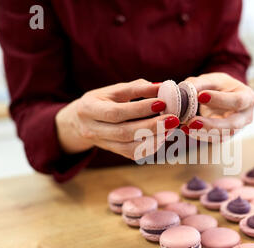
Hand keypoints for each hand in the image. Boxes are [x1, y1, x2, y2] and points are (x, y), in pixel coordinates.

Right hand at [55, 79, 179, 159]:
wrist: (80, 122)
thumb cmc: (101, 101)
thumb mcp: (112, 91)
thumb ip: (135, 88)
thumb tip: (161, 87)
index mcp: (89, 109)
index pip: (116, 112)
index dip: (139, 109)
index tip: (161, 103)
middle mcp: (93, 130)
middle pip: (123, 132)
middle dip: (150, 126)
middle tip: (173, 119)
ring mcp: (103, 144)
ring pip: (129, 147)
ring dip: (153, 139)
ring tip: (171, 129)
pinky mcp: (114, 152)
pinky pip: (133, 154)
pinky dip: (150, 147)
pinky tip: (163, 137)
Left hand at [183, 72, 253, 139]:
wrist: (224, 96)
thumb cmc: (221, 86)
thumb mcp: (213, 79)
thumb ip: (200, 83)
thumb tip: (185, 91)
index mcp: (248, 98)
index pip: (237, 101)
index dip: (219, 99)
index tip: (200, 96)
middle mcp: (246, 116)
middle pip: (232, 125)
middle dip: (211, 125)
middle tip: (192, 122)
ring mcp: (236, 129)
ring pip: (222, 135)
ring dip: (202, 133)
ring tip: (185, 126)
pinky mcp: (225, 136)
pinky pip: (212, 139)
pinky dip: (198, 135)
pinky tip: (186, 129)